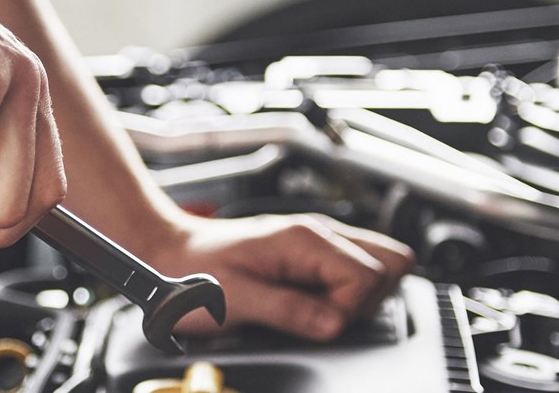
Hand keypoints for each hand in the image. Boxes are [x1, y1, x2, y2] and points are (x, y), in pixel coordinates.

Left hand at [148, 213, 414, 340]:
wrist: (167, 253)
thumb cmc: (191, 273)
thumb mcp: (234, 299)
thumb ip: (288, 310)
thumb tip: (334, 324)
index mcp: (304, 240)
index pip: (369, 276)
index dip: (350, 310)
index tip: (318, 323)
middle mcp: (318, 233)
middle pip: (391, 263)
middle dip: (367, 301)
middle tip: (323, 316)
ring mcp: (318, 241)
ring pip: (381, 263)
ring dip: (361, 296)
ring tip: (318, 309)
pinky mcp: (312, 254)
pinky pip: (356, 269)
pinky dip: (347, 292)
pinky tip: (315, 302)